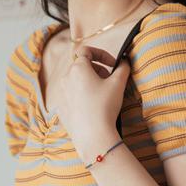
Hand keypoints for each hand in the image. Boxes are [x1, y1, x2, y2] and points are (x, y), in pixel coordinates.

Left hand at [54, 45, 129, 162]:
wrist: (93, 135)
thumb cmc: (105, 106)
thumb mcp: (118, 84)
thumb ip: (123, 68)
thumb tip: (124, 62)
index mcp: (78, 68)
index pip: (87, 51)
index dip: (102, 54)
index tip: (113, 65)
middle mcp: (66, 78)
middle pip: (81, 66)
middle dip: (96, 69)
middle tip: (109, 80)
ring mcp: (61, 94)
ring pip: (75, 81)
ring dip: (89, 82)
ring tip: (101, 94)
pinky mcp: (61, 109)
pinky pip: (72, 97)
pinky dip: (82, 96)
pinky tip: (92, 107)